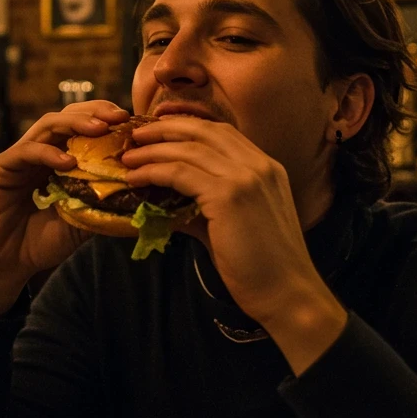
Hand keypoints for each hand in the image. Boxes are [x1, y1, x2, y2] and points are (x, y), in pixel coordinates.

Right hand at [0, 100, 129, 318]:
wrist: (4, 264)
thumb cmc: (40, 243)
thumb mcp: (81, 221)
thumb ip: (101, 203)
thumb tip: (140, 193)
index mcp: (58, 159)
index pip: (83, 127)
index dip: (106, 120)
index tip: (132, 123)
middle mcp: (39, 151)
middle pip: (67, 116)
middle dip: (95, 111)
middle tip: (120, 116)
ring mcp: (19, 157)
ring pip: (47, 125)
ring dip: (75, 123)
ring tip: (100, 128)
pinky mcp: (0, 167)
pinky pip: (26, 151)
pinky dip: (48, 153)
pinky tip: (67, 162)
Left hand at [121, 118, 346, 373]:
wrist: (287, 293)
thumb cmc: (262, 267)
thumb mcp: (233, 225)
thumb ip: (204, 208)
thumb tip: (167, 205)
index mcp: (266, 167)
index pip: (221, 131)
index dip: (187, 124)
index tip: (159, 125)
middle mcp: (258, 165)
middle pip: (204, 130)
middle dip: (166, 128)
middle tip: (136, 135)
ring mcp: (245, 177)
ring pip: (188, 149)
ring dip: (153, 150)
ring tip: (128, 157)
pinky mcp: (229, 196)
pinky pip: (181, 173)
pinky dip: (154, 171)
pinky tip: (136, 177)